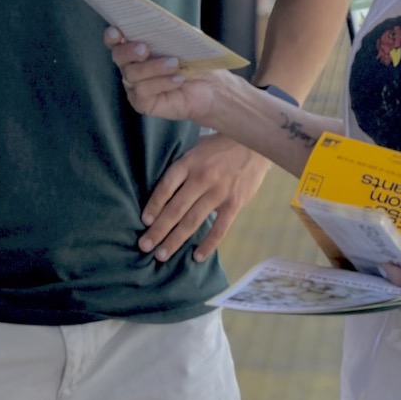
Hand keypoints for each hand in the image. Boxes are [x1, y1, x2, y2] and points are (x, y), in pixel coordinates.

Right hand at [104, 26, 227, 123]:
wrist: (211, 87)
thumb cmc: (195, 61)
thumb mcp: (186, 42)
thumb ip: (172, 32)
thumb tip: (163, 23)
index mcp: (137, 48)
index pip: (116, 40)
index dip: (113, 36)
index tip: (116, 31)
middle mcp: (132, 66)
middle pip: (119, 56)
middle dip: (129, 51)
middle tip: (144, 49)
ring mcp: (135, 85)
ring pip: (132, 74)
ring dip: (153, 67)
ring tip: (175, 64)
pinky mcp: (142, 103)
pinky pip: (143, 91)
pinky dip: (161, 83)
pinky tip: (177, 79)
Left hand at [137, 132, 269, 261]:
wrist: (256, 143)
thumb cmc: (223, 144)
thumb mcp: (198, 146)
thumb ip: (184, 165)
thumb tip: (165, 190)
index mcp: (190, 162)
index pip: (166, 187)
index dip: (153, 205)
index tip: (145, 221)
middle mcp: (203, 178)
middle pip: (175, 209)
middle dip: (158, 230)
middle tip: (145, 246)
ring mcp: (219, 192)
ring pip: (192, 221)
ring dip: (175, 240)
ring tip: (161, 256)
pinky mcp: (235, 203)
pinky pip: (220, 228)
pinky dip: (208, 244)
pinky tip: (197, 257)